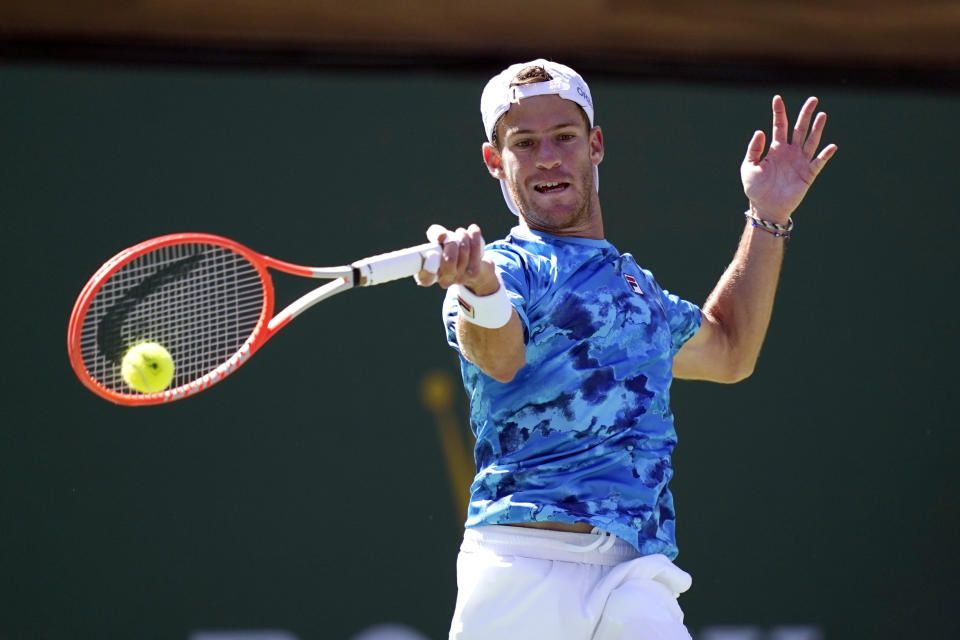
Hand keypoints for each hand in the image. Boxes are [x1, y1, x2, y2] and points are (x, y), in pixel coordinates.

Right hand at [415, 223, 498, 294]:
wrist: (470, 267)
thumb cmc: (448, 251)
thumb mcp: (437, 242)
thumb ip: (435, 234)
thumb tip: (442, 236)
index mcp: (428, 276)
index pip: (426, 278)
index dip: (429, 266)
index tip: (433, 253)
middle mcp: (444, 280)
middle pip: (450, 259)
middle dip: (451, 241)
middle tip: (450, 237)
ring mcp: (460, 278)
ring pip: (464, 250)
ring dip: (462, 235)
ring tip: (461, 233)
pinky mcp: (474, 273)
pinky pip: (475, 249)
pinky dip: (474, 236)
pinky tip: (473, 229)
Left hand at [741, 95, 837, 222]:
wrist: (765, 207)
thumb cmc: (755, 188)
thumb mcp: (749, 167)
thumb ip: (753, 149)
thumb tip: (760, 131)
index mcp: (776, 149)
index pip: (779, 126)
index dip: (778, 112)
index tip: (777, 98)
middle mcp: (790, 152)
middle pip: (799, 129)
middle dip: (805, 114)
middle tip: (812, 99)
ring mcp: (800, 162)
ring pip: (811, 141)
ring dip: (817, 128)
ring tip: (822, 114)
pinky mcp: (808, 174)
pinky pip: (818, 162)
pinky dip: (825, 155)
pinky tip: (831, 146)